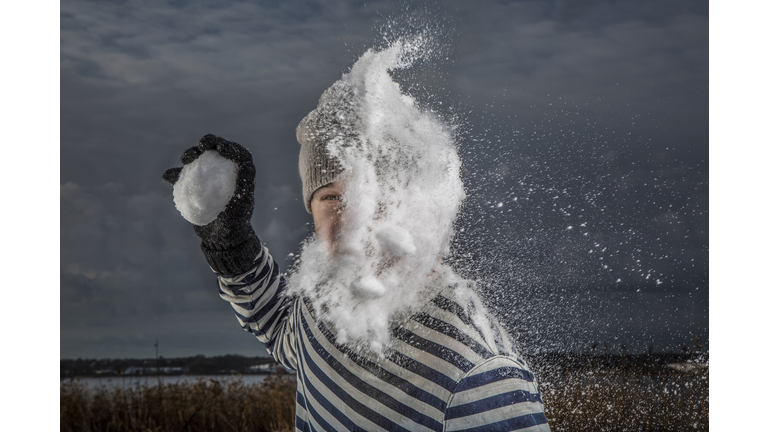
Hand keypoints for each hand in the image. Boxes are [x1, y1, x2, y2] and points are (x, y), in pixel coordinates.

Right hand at [163, 134, 260, 275]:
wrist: (221, 240)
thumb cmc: (235, 223)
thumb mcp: (241, 203)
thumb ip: (243, 183)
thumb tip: (245, 162)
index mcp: (239, 176)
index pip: (237, 154)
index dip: (228, 145)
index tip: (218, 146)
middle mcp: (225, 175)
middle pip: (216, 152)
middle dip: (207, 143)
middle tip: (200, 146)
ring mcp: (210, 181)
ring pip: (199, 160)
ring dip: (190, 155)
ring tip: (184, 160)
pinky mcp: (197, 189)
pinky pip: (184, 178)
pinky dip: (175, 174)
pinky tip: (168, 175)